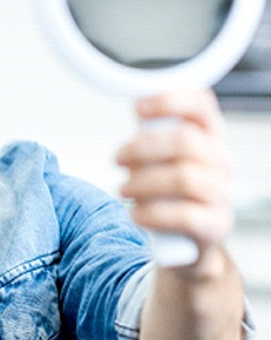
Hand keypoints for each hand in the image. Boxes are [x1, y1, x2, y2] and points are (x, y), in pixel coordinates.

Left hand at [116, 90, 232, 256]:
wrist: (188, 238)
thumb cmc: (169, 188)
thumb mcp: (162, 155)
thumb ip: (151, 132)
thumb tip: (133, 108)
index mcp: (209, 136)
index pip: (201, 105)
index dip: (170, 101)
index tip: (137, 108)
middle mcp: (221, 161)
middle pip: (186, 141)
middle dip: (142, 148)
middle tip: (117, 158)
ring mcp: (221, 193)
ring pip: (184, 178)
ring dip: (143, 182)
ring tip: (123, 189)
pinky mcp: (216, 225)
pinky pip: (185, 215)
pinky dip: (152, 213)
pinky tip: (135, 214)